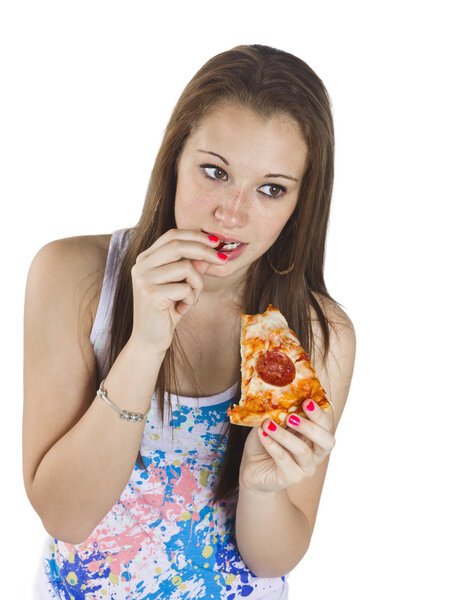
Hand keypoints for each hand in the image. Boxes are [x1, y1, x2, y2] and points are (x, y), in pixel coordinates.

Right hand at [129, 228, 224, 352]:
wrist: (149, 342)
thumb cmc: (166, 312)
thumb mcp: (180, 286)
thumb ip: (190, 267)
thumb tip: (209, 251)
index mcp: (145, 259)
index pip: (172, 235)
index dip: (196, 235)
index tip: (216, 242)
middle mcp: (141, 265)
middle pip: (179, 245)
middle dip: (205, 251)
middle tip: (223, 260)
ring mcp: (143, 279)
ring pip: (186, 267)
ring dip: (197, 285)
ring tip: (190, 299)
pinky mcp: (150, 294)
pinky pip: (185, 288)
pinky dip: (190, 299)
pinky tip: (181, 310)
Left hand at [238, 399, 335, 493]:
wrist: (253, 467)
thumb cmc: (267, 441)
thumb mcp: (274, 422)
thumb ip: (280, 412)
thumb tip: (279, 397)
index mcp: (316, 436)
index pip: (326, 424)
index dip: (319, 413)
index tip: (306, 401)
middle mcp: (316, 452)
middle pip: (327, 441)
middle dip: (310, 426)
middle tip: (291, 416)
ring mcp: (307, 467)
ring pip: (302, 450)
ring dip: (284, 435)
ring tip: (268, 424)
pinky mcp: (293, 477)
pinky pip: (284, 459)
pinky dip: (272, 444)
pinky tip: (262, 433)